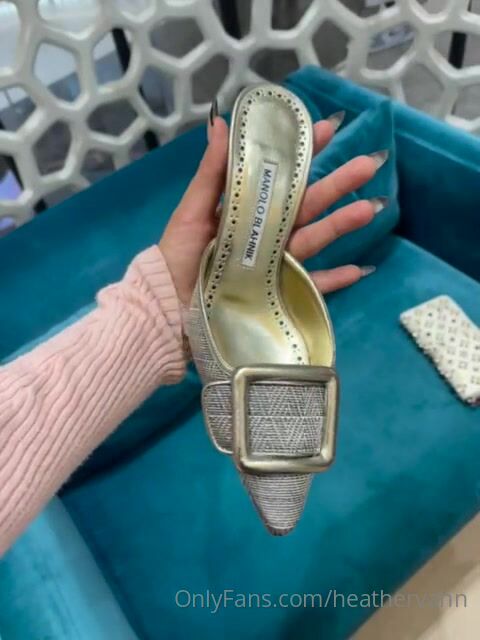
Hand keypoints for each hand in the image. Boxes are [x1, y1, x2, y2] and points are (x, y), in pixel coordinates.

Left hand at [159, 112, 387, 307]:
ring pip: (314, 239)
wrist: (167, 306)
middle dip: (337, 184)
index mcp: (246, 209)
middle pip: (306, 205)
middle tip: (369, 163)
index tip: (326, 129)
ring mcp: (274, 262)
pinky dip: (333, 280)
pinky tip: (359, 269)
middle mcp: (265, 232)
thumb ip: (211, 172)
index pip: (280, 176)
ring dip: (342, 224)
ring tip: (371, 208)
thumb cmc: (177, 255)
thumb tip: (221, 122)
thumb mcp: (191, 210)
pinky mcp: (276, 293)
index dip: (303, 153)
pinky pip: (309, 285)